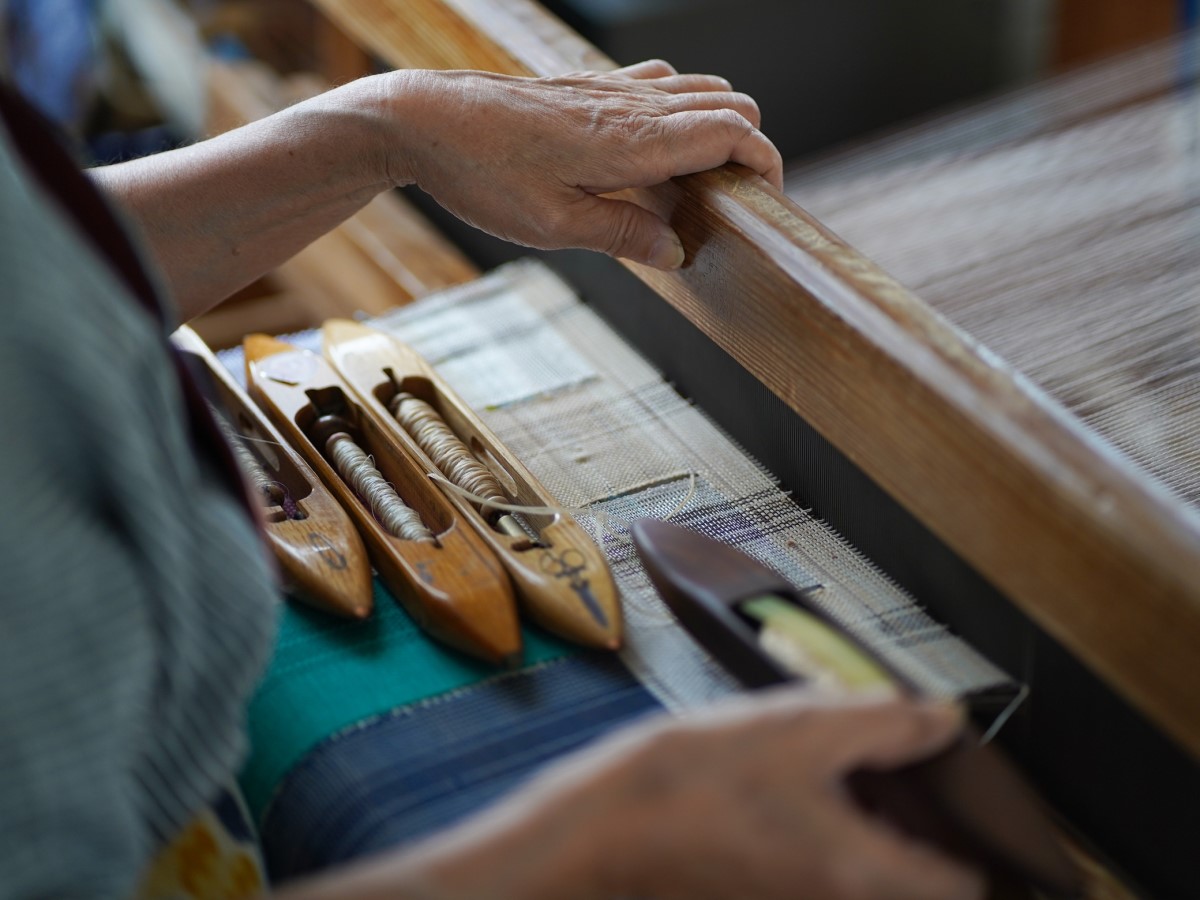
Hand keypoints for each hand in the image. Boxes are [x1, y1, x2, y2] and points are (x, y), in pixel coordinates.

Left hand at [380, 60, 782, 269]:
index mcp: (632, 142)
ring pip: (698, 89)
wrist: (426, 120)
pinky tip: (659, 145)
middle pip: (727, 105)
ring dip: (719, 125)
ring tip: (704, 179)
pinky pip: (660, 83)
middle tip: (737, 200)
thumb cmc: (483, 174)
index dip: (765, 162)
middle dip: (750, 147)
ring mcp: (611, 89)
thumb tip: (678, 253)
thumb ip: (623, 235)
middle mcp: (631, 105)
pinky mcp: (588, 87)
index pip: (730, 133)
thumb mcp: (553, 225)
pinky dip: (682, 108)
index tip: (769, 200)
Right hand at [553, 689, 984, 899]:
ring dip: (872, 831)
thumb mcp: (801, 727)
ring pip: (866, 876)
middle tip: (901, 772)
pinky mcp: (763, 896)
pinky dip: (827, 840)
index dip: (976, 837)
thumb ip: (886, 722)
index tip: (962, 795)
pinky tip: (794, 793)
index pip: (966, 885)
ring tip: (843, 773)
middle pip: (915, 882)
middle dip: (917, 829)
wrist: (603, 831)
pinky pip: (822, 877)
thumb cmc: (697, 783)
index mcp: (865, 874)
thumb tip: (943, 720)